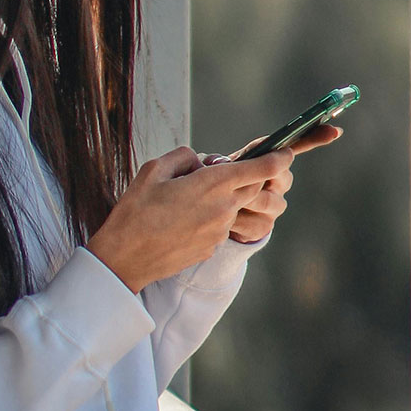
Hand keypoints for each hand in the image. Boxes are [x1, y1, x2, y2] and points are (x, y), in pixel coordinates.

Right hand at [87, 146, 293, 292]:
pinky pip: (220, 225)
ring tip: (188, 199)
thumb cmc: (135, 211)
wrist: (125, 259)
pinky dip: (210, 218)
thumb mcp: (153, 170)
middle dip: (248, 177)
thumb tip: (201, 162)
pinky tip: (182, 220)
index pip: (261, 168)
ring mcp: (220, 231)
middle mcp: (224, 209)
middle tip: (222, 171)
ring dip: (224, 198)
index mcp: (213, 185)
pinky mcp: (212, 248)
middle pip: (254, 188)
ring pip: (235, 207)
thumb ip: (185, 157)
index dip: (278, 158)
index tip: (285, 152)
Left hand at [203, 125, 342, 242]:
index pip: (296, 146)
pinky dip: (237, 221)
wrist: (209, 213)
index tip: (333, 131)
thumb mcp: (215, 166)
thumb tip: (218, 163)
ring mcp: (274, 206)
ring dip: (247, 201)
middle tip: (240, 181)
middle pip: (282, 176)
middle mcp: (279, 182)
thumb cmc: (216, 181)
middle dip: (260, 178)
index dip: (314, 137)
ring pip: (271, 202)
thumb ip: (218, 161)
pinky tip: (226, 219)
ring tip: (228, 201)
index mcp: (271, 161)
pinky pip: (255, 223)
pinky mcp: (263, 227)